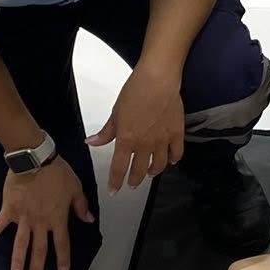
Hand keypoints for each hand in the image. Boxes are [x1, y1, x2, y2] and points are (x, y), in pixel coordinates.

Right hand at [0, 156, 92, 269]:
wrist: (34, 158)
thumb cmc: (57, 171)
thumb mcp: (76, 188)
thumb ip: (81, 206)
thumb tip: (89, 220)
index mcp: (58, 218)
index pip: (62, 244)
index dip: (63, 259)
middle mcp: (40, 222)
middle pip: (39, 250)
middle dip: (37, 269)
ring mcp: (23, 217)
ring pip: (21, 244)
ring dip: (18, 261)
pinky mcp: (9, 209)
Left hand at [88, 63, 184, 190]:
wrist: (158, 79)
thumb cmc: (136, 90)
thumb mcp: (115, 112)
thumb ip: (106, 132)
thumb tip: (92, 142)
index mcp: (127, 139)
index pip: (119, 168)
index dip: (115, 182)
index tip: (113, 189)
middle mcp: (144, 144)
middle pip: (139, 171)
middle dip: (134, 181)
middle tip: (131, 184)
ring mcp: (162, 141)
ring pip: (159, 166)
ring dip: (153, 172)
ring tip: (150, 174)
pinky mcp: (176, 134)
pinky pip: (176, 154)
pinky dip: (173, 160)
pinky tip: (171, 160)